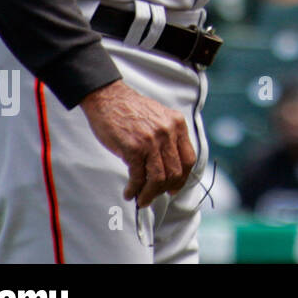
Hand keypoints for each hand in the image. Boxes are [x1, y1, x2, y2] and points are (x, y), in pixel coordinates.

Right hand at [79, 80, 195, 207]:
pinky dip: (134, 189)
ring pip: (159, 178)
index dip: (183, 178)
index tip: (175, 187)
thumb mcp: (160, 118)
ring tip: (142, 198)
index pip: (189, 159)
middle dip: (165, 189)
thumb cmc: (132, 110)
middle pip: (175, 172)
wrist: (109, 98)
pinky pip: (138, 176)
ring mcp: (151, 141)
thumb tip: (170, 166)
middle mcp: (168, 133)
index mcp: (177, 125)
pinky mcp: (133, 148)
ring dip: (150, 194)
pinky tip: (130, 192)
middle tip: (154, 196)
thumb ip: (169, 138)